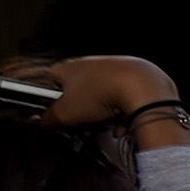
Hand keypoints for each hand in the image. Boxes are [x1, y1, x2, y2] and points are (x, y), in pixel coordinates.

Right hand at [35, 55, 183, 128]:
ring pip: (104, 101)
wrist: (145, 89)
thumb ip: (49, 119)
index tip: (59, 116)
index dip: (54, 101)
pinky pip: (125, 102)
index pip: (52, 82)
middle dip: (84, 115)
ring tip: (109, 125)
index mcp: (71, 67)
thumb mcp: (65, 113)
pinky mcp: (137, 80)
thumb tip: (45, 123)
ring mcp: (117, 70)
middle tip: (87, 125)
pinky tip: (125, 124)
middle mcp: (94, 64)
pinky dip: (124, 115)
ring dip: (105, 118)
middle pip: (81, 96)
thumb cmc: (103, 93)